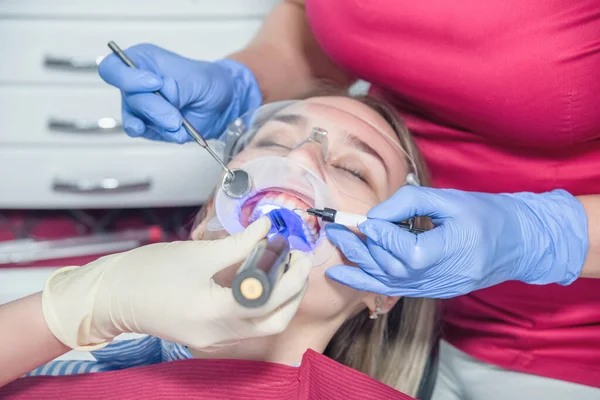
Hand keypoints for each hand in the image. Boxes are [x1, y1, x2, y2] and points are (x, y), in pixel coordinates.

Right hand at [42, 218, 311, 350]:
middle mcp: (220, 336)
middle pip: (275, 321)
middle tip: (295, 259)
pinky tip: (258, 276)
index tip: (298, 248)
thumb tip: (267, 227)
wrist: (111, 296)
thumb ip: (240, 243)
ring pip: (263, 325)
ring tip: (280, 263)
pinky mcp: (209, 336)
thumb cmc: (149, 272)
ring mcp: (214, 340)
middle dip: (293, 291)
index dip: (292, 274)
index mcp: (216, 315)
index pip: (272, 300)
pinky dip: (260, 302)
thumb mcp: (199, 253)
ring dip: (279, 296)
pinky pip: (246, 323)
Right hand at [98, 43, 261, 142]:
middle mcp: (136, 84)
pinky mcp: (149, 125)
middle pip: (128, 99)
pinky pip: (146, 134)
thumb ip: (176, 87)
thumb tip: (161, 95)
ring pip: (134, 120)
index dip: (129, 79)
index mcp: (142, 61)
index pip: (113, 69)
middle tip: (176, 114)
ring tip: (179, 123)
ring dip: (160, 124)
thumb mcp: (196, 78)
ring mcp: (141, 107)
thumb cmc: (209, 82)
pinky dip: (163, 134)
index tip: (156, 84)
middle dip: (155, 109)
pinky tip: (175, 132)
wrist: (222, 104)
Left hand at [325, 186, 587, 297]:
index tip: (367, 220)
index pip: (411, 252)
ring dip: (359, 263)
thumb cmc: (486, 214)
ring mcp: (438, 288)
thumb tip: (374, 215)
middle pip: (395, 268)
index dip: (385, 236)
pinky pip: (393, 291)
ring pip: (389, 282)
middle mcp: (446, 276)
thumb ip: (409, 202)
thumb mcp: (450, 198)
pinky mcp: (431, 292)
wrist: (516, 242)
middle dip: (363, 247)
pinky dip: (364, 282)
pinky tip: (341, 274)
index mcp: (456, 250)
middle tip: (339, 228)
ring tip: (337, 242)